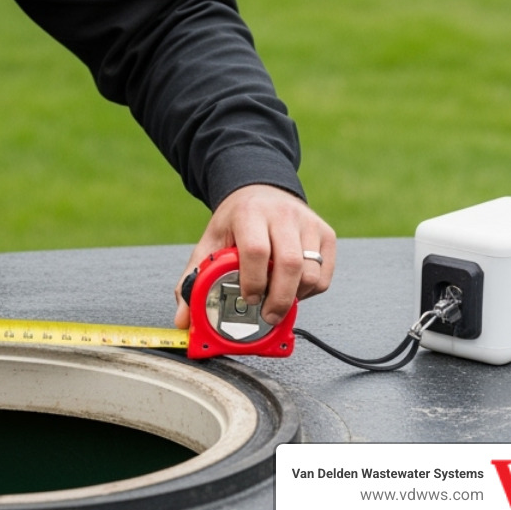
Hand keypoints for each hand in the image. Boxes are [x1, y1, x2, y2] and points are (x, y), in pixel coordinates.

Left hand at [173, 184, 335, 329]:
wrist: (260, 191)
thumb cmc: (236, 221)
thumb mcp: (210, 241)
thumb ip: (194, 278)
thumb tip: (184, 318)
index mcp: (250, 214)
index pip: (256, 250)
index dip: (253, 281)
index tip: (248, 299)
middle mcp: (283, 215)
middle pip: (289, 264)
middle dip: (278, 299)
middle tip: (267, 315)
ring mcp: (308, 224)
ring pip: (311, 273)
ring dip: (295, 296)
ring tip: (277, 300)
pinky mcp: (326, 234)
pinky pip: (324, 275)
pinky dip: (310, 291)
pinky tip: (292, 288)